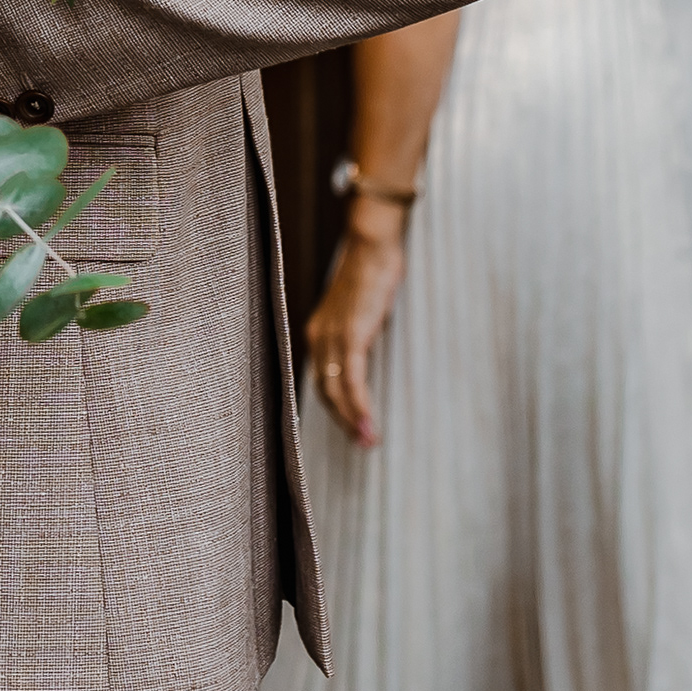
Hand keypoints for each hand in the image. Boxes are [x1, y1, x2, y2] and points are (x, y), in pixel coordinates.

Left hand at [304, 201, 409, 445]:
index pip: (322, 379)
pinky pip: (352, 378)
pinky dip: (358, 404)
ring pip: (336, 389)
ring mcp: (332, 336)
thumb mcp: (359, 312)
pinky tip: (367, 423)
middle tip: (362, 444)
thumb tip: (365, 357)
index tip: (350, 429)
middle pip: (325, 389)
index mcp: (319, 333)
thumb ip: (357, 334)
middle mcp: (319, 336)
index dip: (335, 407)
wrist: (372, 246)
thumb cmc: (371, 276)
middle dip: (343, 420)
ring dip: (351, 420)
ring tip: (368, 442)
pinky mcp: (351, 333)